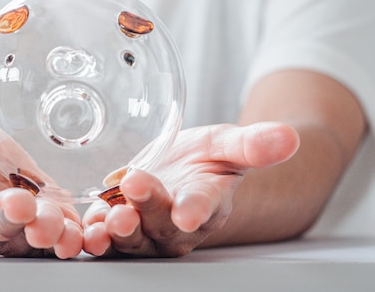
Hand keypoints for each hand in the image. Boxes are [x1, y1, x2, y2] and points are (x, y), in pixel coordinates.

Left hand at [82, 122, 299, 256]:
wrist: (179, 170)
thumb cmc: (207, 159)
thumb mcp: (229, 144)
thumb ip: (254, 144)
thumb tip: (289, 136)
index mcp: (207, 202)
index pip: (203, 208)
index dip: (196, 210)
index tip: (188, 212)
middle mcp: (175, 224)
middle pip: (162, 225)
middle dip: (149, 210)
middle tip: (137, 189)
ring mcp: (145, 228)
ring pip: (132, 238)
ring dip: (119, 230)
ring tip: (109, 217)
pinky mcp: (115, 222)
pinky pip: (104, 235)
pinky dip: (94, 234)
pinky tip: (85, 227)